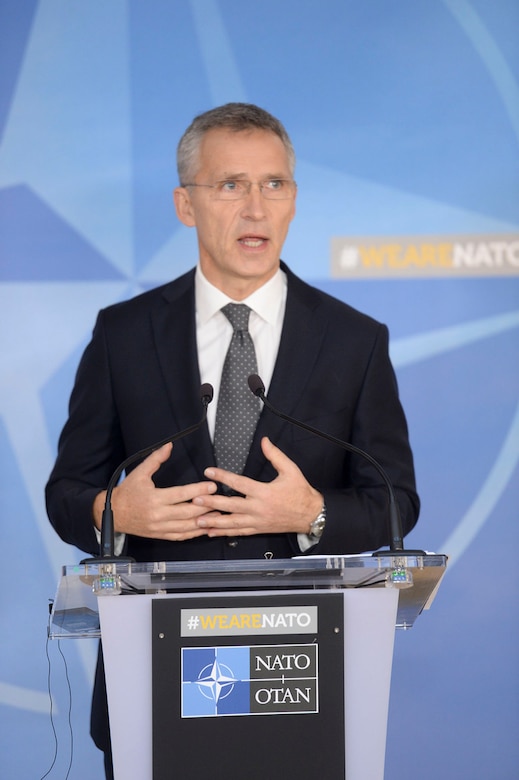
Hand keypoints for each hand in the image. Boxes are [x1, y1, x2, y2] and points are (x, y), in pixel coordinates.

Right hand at [93, 443, 218, 541]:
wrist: (113, 514)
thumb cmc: (127, 493)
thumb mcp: (139, 473)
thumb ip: (156, 459)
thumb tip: (168, 446)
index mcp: (154, 499)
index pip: (180, 495)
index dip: (198, 490)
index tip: (212, 486)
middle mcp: (158, 515)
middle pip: (187, 513)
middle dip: (206, 507)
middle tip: (221, 500)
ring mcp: (160, 527)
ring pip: (186, 527)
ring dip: (204, 521)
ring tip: (218, 515)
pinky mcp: (160, 535)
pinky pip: (180, 536)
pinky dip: (194, 533)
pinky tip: (205, 528)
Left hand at [192, 437, 322, 537]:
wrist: (311, 515)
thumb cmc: (300, 492)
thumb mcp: (291, 470)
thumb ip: (275, 455)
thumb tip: (264, 441)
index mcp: (264, 492)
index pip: (239, 484)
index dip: (223, 477)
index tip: (209, 472)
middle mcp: (258, 509)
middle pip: (231, 506)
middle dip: (212, 504)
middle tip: (195, 500)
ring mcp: (257, 521)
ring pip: (232, 523)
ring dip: (214, 522)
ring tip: (197, 520)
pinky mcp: (258, 529)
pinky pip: (238, 532)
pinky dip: (224, 533)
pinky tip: (211, 532)